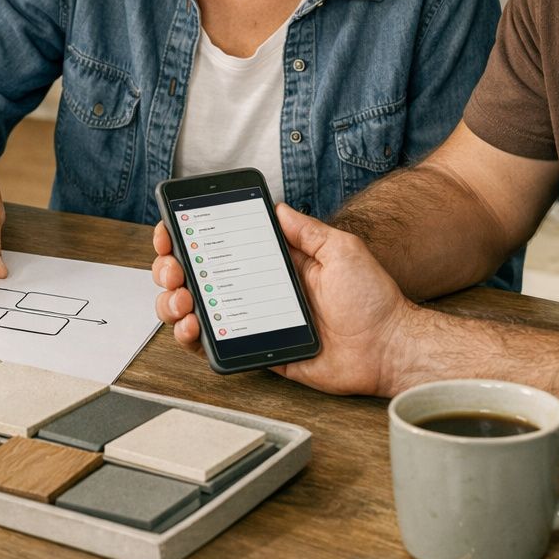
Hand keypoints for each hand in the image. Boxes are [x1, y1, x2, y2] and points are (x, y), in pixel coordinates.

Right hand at [153, 205, 413, 396]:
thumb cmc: (372, 299)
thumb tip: (276, 207)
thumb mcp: (342, 250)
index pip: (222, 247)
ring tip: (182, 300)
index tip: (170, 234)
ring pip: (196, 312)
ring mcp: (254, 322)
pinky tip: (191, 328)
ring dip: (174, 304)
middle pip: (197, 278)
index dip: (188, 239)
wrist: (388, 347)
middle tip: (174, 271)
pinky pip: (216, 347)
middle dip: (171, 270)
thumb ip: (306, 231)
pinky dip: (193, 339)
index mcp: (275, 263)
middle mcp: (258, 291)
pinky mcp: (257, 351)